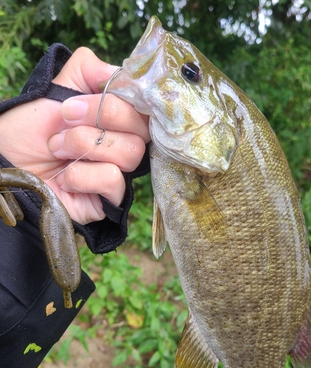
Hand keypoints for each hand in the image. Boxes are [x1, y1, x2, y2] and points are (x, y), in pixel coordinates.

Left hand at [0, 47, 149, 223]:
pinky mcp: (112, 199)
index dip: (118, 99)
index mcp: (117, 118)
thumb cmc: (29, 132)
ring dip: (84, 145)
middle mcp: (123, 143)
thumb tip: (123, 76)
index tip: (78, 100)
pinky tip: (65, 178)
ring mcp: (120, 172)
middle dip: (100, 116)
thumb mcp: (57, 89)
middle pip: (143, 127)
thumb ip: (88, 70)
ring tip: (57, 148)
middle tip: (64, 118)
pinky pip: (113, 179)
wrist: (8, 168)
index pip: (143, 104)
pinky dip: (81, 175)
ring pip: (131, 152)